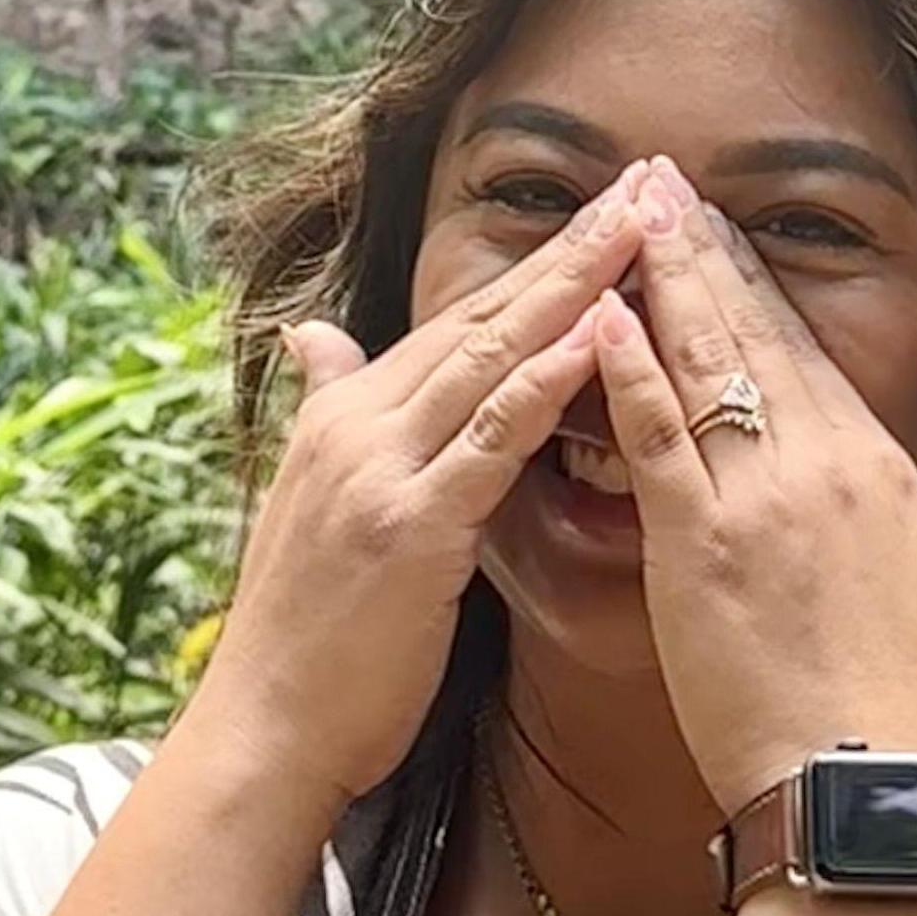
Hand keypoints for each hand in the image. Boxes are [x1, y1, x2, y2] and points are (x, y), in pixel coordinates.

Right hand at [188, 160, 652, 813]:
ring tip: (644, 226)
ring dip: (574, 286)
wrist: (262, 735)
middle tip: (653, 179)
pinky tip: (598, 336)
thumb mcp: (315, 504)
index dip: (545, 259)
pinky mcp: (408, 528)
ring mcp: (381, 471)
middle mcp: (360, 424)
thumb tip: (313, 336)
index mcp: (349, 416)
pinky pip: (488, 441)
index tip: (618, 204)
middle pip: (487, 313)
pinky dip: (543, 383)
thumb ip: (330, 411)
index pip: (466, 318)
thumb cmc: (309, 636)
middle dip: (575, 244)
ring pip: (492, 356)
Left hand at [587, 158, 916, 814]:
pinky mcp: (695, 546)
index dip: (756, 276)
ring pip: (699, 367)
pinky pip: (653, 440)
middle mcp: (816, 462)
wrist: (860, 776)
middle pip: (748, 334)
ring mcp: (753, 499)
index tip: (719, 220)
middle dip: (698, 252)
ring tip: (619, 216)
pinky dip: (623, 373)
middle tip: (656, 181)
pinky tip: (594, 315)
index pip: (805, 345)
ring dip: (656, 284)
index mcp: (876, 460)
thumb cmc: (912, 683)